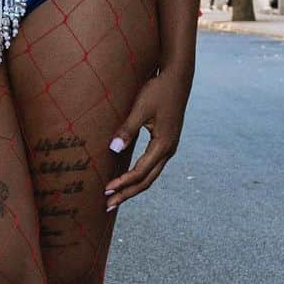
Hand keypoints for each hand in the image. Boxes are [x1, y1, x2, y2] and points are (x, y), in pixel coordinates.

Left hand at [104, 69, 191, 211]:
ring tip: (116, 196)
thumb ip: (127, 129)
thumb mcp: (140, 108)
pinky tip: (128, 176)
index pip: (140, 172)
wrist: (177, 77)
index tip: (105, 190)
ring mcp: (169, 146)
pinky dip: (139, 175)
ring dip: (133, 186)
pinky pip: (152, 165)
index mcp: (163, 145)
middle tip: (108, 205)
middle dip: (127, 193)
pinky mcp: (166, 141)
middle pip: (146, 180)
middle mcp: (169, 150)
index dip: (122, 183)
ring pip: (150, 175)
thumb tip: (112, 150)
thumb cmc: (157, 90)